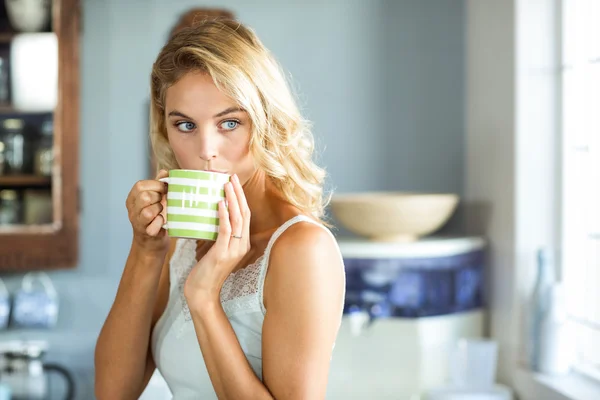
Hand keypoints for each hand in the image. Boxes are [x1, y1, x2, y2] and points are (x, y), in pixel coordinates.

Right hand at [126, 169, 168, 254]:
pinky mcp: (146, 234)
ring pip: (148, 212)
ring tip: (161, 213)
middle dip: (158, 198)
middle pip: (144, 197)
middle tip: (162, 202)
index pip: (140, 186)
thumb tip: (165, 171)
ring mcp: (137, 223)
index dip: (155, 185)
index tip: (164, 189)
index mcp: (133, 198)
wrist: (153, 242)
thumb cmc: (156, 216)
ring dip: (159, 211)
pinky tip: (162, 223)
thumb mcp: (156, 198)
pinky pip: (153, 227)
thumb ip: (159, 184)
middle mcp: (132, 210)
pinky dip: (160, 223)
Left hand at [184, 174, 250, 303]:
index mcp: (242, 244)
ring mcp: (234, 250)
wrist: (202, 293)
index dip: (241, 198)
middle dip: (238, 193)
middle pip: (244, 213)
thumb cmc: (205, 272)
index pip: (245, 216)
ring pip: (237, 219)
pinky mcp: (222, 253)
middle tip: (232, 177)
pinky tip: (219, 203)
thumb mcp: (215, 250)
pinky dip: (223, 215)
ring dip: (232, 199)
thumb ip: (218, 235)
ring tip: (226, 184)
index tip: (233, 182)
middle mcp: (242, 245)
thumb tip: (211, 216)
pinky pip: (225, 230)